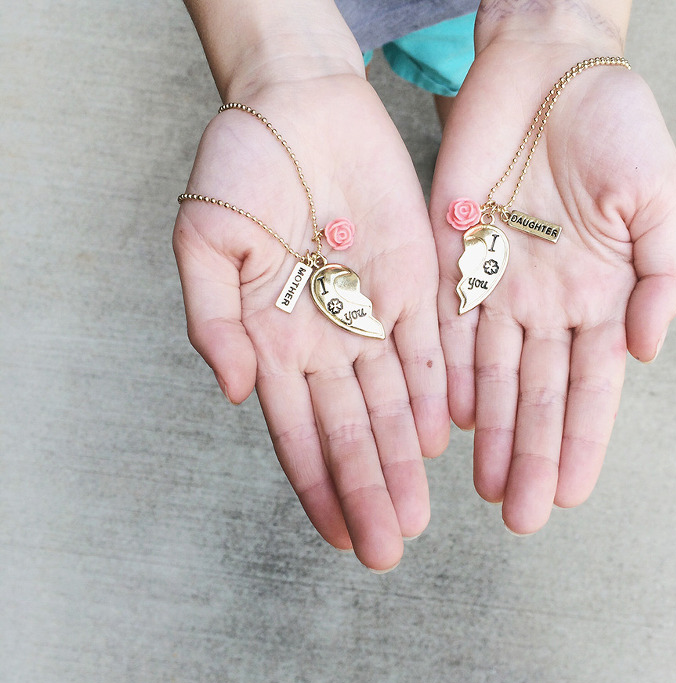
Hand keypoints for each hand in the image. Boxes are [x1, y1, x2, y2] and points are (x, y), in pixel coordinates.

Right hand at [173, 74, 448, 569]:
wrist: (301, 106)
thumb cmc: (241, 168)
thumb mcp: (202, 239)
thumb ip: (211, 321)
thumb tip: (232, 391)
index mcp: (273, 340)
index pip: (299, 432)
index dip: (319, 486)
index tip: (340, 537)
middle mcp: (327, 342)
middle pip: (353, 432)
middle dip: (369, 491)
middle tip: (389, 549)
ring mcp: (372, 317)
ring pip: (393, 406)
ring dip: (403, 463)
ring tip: (417, 517)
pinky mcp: (415, 287)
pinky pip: (428, 351)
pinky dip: (433, 397)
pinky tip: (438, 443)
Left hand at [431, 39, 675, 533]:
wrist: (545, 69)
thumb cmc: (614, 125)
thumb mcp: (662, 198)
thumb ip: (664, 279)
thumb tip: (645, 353)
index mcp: (599, 295)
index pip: (589, 386)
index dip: (580, 440)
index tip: (568, 494)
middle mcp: (545, 303)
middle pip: (535, 394)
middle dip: (529, 455)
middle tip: (517, 515)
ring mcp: (494, 286)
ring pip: (487, 375)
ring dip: (487, 433)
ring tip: (482, 485)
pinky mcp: (449, 262)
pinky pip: (444, 330)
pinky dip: (445, 376)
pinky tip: (447, 422)